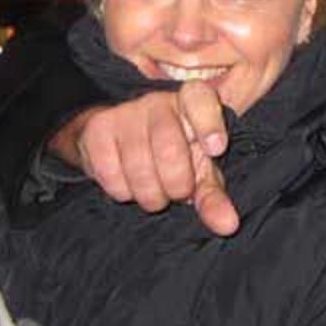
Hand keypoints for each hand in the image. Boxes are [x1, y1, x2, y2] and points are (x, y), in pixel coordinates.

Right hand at [50, 83, 239, 235]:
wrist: (120, 144)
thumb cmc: (174, 156)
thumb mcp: (199, 173)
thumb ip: (213, 197)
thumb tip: (227, 225)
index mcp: (191, 102)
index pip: (200, 100)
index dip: (209, 124)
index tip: (216, 149)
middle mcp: (158, 101)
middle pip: (169, 149)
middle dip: (176, 184)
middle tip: (177, 192)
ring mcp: (125, 113)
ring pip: (138, 166)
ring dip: (149, 194)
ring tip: (154, 191)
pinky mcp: (98, 129)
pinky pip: (111, 175)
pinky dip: (122, 191)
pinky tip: (129, 183)